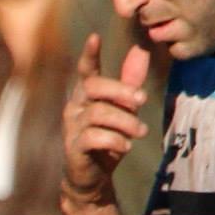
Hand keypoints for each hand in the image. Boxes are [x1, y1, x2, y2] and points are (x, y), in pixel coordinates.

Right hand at [60, 36, 149, 208]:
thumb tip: (142, 51)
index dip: (89, 54)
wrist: (92, 177)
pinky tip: (126, 146)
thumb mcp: (124, 109)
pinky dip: (115, 140)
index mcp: (86, 95)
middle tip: (142, 101)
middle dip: (121, 91)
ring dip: (125, 121)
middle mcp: (75, 106)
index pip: (86, 70)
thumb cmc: (107, 139)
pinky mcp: (73, 147)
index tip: (95, 37)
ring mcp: (71, 127)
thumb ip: (130, 82)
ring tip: (141, 132)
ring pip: (99, 113)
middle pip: (94, 87)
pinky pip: (94, 136)